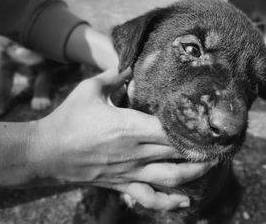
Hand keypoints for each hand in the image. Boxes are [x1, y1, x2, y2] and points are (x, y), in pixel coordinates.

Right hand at [28, 69, 213, 209]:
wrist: (45, 153)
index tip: (210, 125)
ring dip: (193, 174)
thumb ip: (114, 75)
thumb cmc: (67, 119)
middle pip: (177, 153)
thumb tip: (131, 63)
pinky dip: (168, 202)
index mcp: (129, 126)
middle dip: (201, 151)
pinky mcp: (121, 184)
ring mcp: (128, 171)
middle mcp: (134, 152)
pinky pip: (148, 198)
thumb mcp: (90, 90)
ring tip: (211, 167)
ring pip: (169, 178)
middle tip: (220, 144)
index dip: (193, 129)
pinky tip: (184, 202)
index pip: (170, 129)